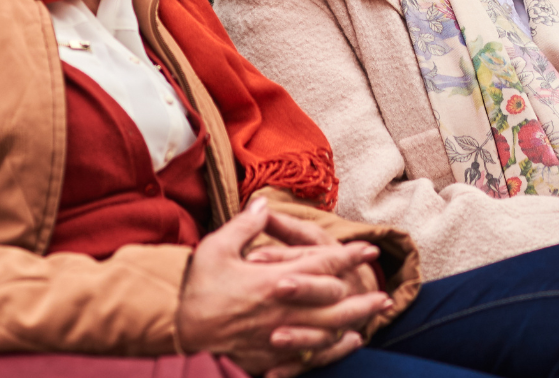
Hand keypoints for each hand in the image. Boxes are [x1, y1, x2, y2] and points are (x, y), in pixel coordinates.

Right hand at [176, 197, 389, 376]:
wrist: (175, 330)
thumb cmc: (195, 287)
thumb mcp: (217, 248)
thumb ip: (245, 226)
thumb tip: (262, 204)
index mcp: (273, 279)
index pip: (321, 264)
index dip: (348, 256)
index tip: (370, 249)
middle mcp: (282, 308)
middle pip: (333, 300)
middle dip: (359, 293)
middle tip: (383, 291)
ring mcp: (277, 334)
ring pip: (326, 329)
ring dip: (354, 321)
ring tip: (374, 315)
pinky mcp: (268, 354)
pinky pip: (307, 354)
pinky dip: (331, 349)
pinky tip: (345, 343)